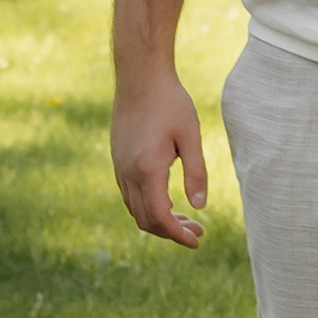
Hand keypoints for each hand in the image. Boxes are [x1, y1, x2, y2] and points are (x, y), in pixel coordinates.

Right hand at [112, 70, 208, 246]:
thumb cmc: (170, 102)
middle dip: (171, 231)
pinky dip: (148, 205)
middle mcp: (128, 174)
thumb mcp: (190, 136)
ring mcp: (119, 168)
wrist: (140, 77)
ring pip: (135, 209)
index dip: (177, 234)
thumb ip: (196, 173)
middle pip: (145, 220)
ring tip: (186, 218)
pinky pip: (130, 195)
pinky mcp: (118, 160)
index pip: (159, 217)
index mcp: (147, 170)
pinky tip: (168, 199)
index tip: (197, 240)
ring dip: (159, 219)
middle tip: (198, 231)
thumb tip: (200, 207)